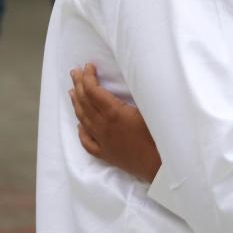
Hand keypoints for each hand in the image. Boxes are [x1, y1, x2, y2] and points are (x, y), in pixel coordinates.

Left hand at [69, 63, 160, 181]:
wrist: (160, 166)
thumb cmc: (159, 135)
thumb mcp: (150, 109)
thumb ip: (137, 94)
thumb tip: (134, 76)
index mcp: (114, 113)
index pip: (93, 91)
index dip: (88, 77)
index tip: (88, 66)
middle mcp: (104, 126)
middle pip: (85, 102)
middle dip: (79, 85)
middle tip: (74, 72)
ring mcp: (102, 141)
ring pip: (83, 119)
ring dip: (76, 103)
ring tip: (72, 92)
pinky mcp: (106, 154)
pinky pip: (87, 141)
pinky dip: (82, 130)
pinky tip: (80, 124)